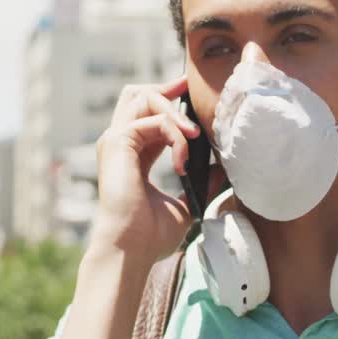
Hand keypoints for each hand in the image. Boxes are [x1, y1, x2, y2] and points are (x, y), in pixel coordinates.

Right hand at [91, 76, 200, 263]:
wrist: (131, 250)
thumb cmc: (151, 236)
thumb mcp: (185, 204)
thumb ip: (201, 183)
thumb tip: (222, 170)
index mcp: (132, 155)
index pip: (147, 114)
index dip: (170, 101)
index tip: (190, 94)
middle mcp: (119, 144)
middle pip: (137, 95)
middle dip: (165, 88)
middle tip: (189, 89)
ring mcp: (115, 141)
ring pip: (143, 98)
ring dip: (174, 111)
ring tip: (194, 135)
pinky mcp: (117, 143)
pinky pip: (152, 121)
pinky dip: (174, 134)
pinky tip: (183, 160)